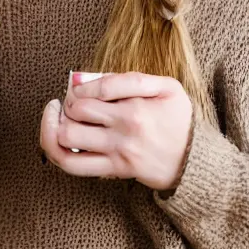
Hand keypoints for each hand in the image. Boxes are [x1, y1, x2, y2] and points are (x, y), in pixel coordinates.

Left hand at [40, 72, 192, 190]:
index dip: (78, 86)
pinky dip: (57, 151)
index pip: (96, 88)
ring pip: (66, 141)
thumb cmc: (178, 119)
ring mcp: (117, 151)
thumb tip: (91, 79)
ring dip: (54, 126)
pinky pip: (74, 166)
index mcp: (137, 104)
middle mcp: (124, 128)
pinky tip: (59, 139)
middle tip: (70, 102)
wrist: (195, 160)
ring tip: (58, 118)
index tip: (78, 88)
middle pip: (76, 112)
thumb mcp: (166, 87)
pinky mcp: (113, 170)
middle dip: (67, 103)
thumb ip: (132, 79)